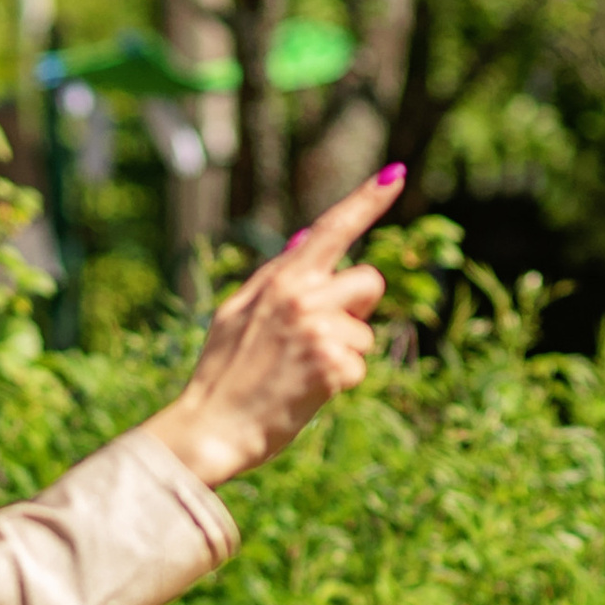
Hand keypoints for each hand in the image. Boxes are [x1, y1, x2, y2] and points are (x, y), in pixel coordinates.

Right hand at [141, 167, 397, 489]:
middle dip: (357, 310)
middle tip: (320, 339)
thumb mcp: (235, 314)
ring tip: (301, 373)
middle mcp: (301, 296)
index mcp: (280, 279)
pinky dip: (338, 386)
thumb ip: (273, 277)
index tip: (396, 175)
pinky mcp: (331, 365)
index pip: (332, 228)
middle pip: (369, 282)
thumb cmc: (221, 377)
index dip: (367, 199)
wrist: (208, 429)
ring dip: (345, 355)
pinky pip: (358, 369)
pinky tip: (305, 394)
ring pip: (365, 334)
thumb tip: (303, 241)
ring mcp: (318, 330)